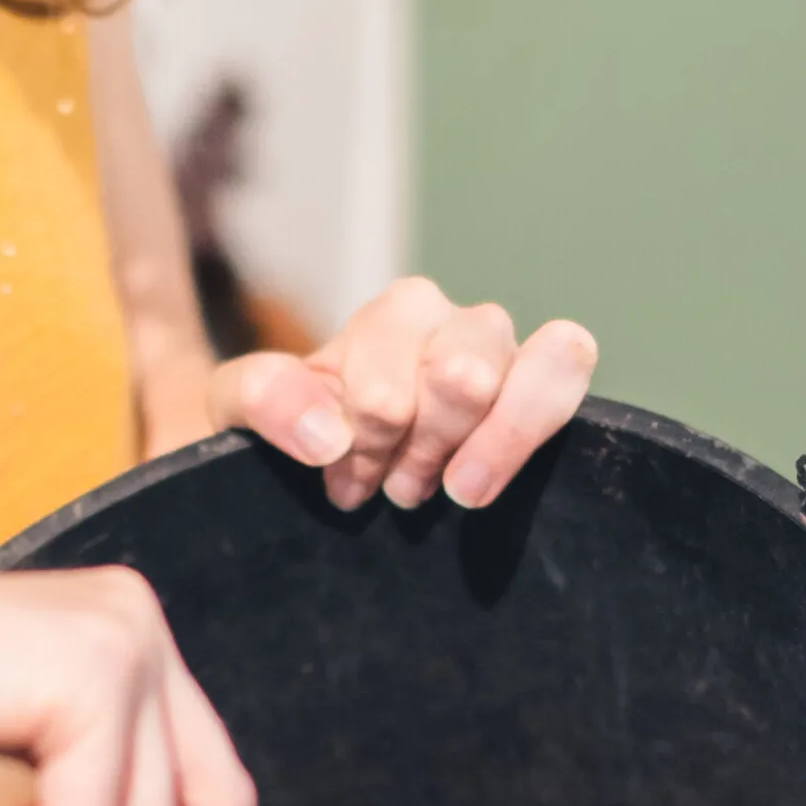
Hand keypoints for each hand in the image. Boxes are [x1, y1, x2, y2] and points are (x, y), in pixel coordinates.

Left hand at [208, 277, 597, 511]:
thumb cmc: (290, 428)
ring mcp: (511, 359)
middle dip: (421, 447)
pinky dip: (525, 433)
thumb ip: (263, 396)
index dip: (365, 440)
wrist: (321, 458)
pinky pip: (568, 372)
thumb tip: (327, 432)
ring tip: (447, 490)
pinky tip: (476, 484)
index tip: (342, 471)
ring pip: (539, 365)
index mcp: (397, 314)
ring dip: (483, 446)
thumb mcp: (237, 405)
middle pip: (463, 376)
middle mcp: (460, 324)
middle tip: (390, 485)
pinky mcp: (544, 397)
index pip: (389, 379)